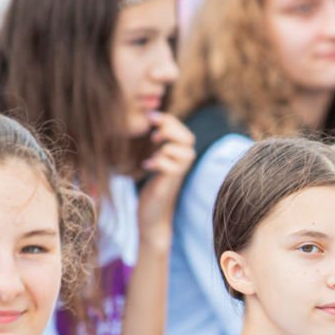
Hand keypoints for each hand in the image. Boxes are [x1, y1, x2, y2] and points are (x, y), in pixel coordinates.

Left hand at [135, 112, 194, 249]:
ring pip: (184, 152)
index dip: (170, 121)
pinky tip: (147, 166)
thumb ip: (157, 148)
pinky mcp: (169, 185)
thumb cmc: (151, 190)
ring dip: (166, 147)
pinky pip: (171, 167)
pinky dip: (158, 162)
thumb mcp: (155, 164)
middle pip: (188, 139)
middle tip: (153, 135)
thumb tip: (147, 125)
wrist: (152, 217)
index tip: (151, 117)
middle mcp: (183, 165)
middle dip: (170, 130)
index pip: (184, 132)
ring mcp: (178, 176)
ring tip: (152, 153)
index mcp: (180, 157)